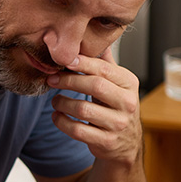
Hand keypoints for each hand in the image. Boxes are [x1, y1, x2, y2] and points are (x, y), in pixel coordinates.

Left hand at [46, 48, 141, 165]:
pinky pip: (78, 131)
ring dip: (62, 103)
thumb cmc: (116, 107)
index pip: (104, 69)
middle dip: (69, 81)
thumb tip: (96, 37)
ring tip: (54, 100)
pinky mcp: (107, 142)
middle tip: (51, 80)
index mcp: (129, 84)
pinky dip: (62, 122)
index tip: (64, 60)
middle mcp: (128, 103)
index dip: (82, 63)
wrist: (127, 143)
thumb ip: (105, 63)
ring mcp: (118, 124)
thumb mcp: (117, 83)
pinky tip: (57, 116)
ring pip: (83, 110)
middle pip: (95, 86)